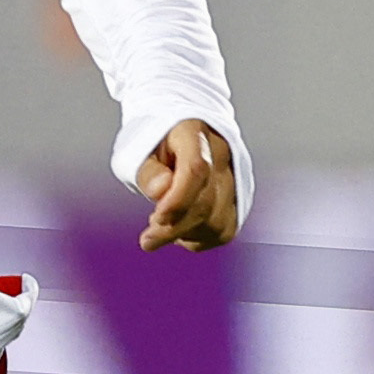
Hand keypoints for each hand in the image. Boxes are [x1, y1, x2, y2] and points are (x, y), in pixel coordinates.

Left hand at [135, 119, 240, 251]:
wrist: (176, 134)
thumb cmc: (153, 143)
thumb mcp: (136, 149)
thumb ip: (148, 170)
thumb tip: (160, 190)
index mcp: (194, 133)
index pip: (196, 169)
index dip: (177, 200)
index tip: (156, 219)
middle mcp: (221, 154)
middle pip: (207, 201)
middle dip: (174, 227)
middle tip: (148, 238)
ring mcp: (233, 176)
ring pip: (219, 221)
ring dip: (186, 235)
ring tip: (160, 230)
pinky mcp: (237, 197)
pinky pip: (225, 229)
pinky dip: (200, 239)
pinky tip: (180, 234)